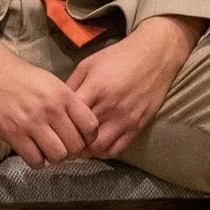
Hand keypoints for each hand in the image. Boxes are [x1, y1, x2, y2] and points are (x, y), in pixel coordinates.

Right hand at [0, 11, 101, 165]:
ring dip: (55, 157)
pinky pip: (35, 160)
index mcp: (63, 95)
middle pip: (75, 146)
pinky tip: (33, 151)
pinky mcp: (14, 133)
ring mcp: (31, 122)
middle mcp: (50, 109)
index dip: (89, 138)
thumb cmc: (23, 78)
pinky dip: (37, 161)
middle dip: (72, 151)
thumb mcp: (52, 83)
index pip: (90, 126)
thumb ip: (68, 104)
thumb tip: (83, 130)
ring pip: (58, 156)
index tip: (81, 139)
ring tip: (48, 150)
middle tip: (63, 147)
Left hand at [66, 15, 200, 157]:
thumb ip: (72, 84)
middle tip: (65, 140)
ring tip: (81, 145)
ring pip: (99, 147)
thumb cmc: (117, 58)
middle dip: (71, 140)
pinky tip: (98, 146)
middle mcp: (110, 107)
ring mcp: (125, 119)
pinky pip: (118, 149)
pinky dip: (105, 152)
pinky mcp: (138, 126)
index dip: (60, 124)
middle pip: (83, 135)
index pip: (71, 117)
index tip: (56, 127)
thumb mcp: (88, 64)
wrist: (153, 57)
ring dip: (87, 150)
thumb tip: (58, 104)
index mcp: (95, 88)